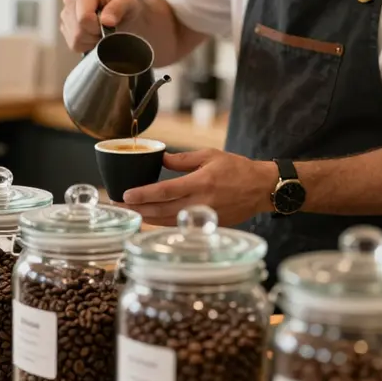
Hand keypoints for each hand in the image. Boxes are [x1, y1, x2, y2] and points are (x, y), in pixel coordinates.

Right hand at [60, 0, 141, 52]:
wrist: (123, 14)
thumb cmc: (124, 5)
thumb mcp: (127, 2)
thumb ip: (118, 8)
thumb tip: (106, 21)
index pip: (84, 19)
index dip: (98, 27)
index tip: (109, 25)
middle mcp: (70, 1)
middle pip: (78, 31)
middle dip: (95, 35)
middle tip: (106, 29)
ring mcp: (65, 15)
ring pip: (75, 40)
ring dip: (92, 41)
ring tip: (100, 31)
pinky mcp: (65, 28)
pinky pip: (73, 45)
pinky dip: (86, 45)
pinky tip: (94, 35)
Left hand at [121, 150, 276, 226]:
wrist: (262, 189)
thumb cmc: (237, 169)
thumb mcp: (210, 155)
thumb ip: (183, 159)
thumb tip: (161, 159)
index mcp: (201, 182)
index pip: (166, 191)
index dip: (144, 195)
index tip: (126, 195)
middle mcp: (202, 202)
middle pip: (163, 210)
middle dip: (139, 209)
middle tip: (119, 206)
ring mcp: (206, 216)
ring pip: (170, 221)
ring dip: (148, 218)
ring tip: (130, 213)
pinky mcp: (209, 224)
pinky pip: (181, 225)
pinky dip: (163, 223)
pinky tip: (150, 219)